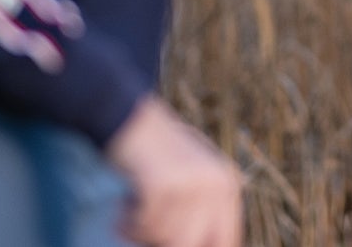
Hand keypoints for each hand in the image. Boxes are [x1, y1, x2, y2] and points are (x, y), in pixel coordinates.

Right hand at [106, 96, 243, 246]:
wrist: (130, 118)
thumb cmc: (157, 156)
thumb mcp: (193, 180)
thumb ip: (204, 213)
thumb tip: (198, 244)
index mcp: (228, 186)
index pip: (225, 241)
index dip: (199, 246)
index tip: (171, 243)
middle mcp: (216, 185)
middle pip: (191, 244)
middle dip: (163, 242)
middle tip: (145, 230)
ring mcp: (192, 183)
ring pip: (166, 238)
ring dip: (141, 231)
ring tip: (132, 212)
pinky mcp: (164, 184)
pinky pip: (146, 225)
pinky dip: (128, 223)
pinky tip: (123, 204)